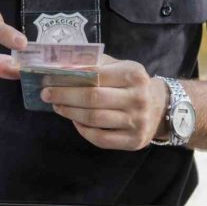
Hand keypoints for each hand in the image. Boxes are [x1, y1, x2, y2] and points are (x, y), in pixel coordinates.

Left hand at [40, 56, 169, 150]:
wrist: (160, 107)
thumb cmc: (130, 84)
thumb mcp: (119, 67)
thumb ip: (94, 64)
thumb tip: (61, 65)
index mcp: (133, 74)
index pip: (94, 75)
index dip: (69, 77)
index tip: (49, 78)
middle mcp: (138, 97)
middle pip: (92, 98)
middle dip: (64, 95)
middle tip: (46, 94)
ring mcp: (137, 121)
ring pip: (94, 119)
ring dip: (70, 112)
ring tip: (57, 106)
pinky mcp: (133, 141)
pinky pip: (101, 138)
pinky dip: (83, 130)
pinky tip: (75, 121)